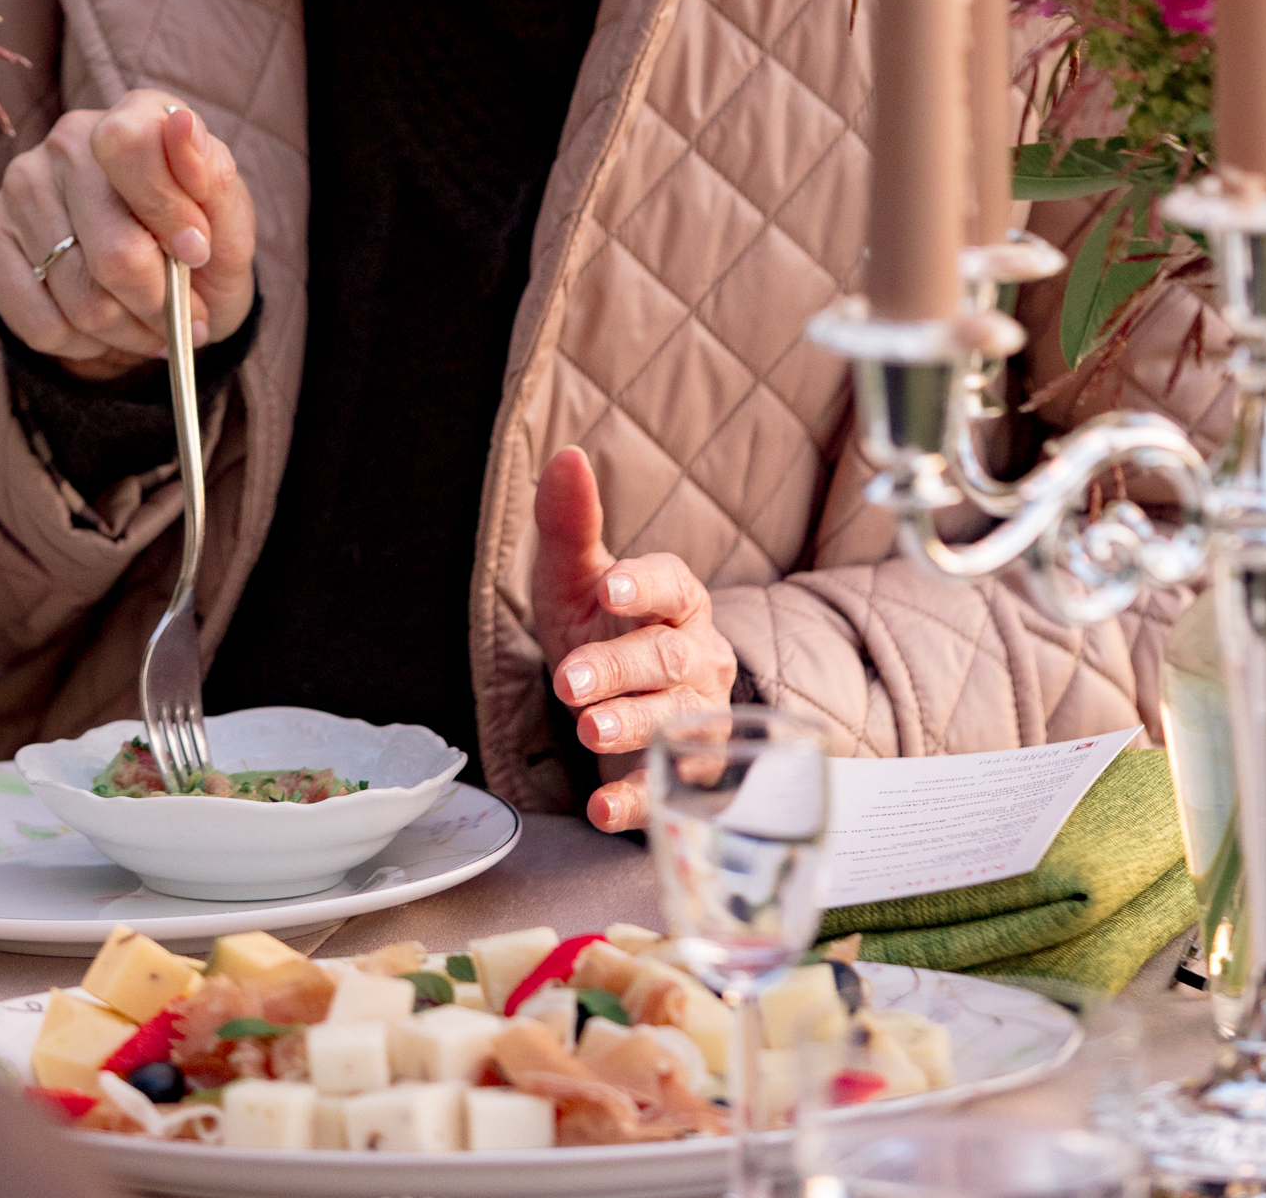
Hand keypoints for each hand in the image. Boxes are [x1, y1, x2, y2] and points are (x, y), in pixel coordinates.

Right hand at [0, 91, 257, 382]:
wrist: (160, 287)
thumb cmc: (197, 242)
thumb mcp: (227, 216)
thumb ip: (210, 175)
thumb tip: (181, 126)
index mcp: (133, 114)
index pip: (128, 146)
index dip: (167, 211)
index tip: (196, 253)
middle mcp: (66, 140)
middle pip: (112, 249)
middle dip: (159, 302)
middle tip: (185, 320)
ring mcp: (18, 187)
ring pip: (79, 297)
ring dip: (127, 331)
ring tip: (149, 327)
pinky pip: (41, 323)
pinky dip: (84, 345)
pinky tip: (104, 331)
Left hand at [531, 446, 735, 832]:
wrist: (619, 706)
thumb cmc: (600, 630)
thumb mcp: (573, 581)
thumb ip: (570, 524)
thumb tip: (566, 455)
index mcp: (677, 601)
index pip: (673, 584)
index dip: (644, 584)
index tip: (608, 585)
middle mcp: (698, 656)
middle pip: (668, 657)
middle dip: (621, 667)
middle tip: (571, 680)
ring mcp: (699, 718)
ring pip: (677, 722)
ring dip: (635, 728)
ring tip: (589, 731)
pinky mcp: (689, 775)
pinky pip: (669, 791)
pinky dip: (636, 803)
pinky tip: (600, 809)